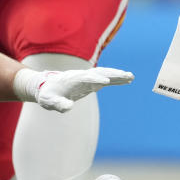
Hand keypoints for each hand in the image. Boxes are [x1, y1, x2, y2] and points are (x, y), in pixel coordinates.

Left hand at [15, 67, 133, 111]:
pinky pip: (106, 78)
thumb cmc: (48, 94)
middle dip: (113, 74)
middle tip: (127, 75)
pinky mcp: (92, 81)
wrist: (48, 86)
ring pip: (105, 74)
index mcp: (72, 79)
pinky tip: (127, 80)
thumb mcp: (49, 101)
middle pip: (100, 72)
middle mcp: (82, 75)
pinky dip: (116, 79)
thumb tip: (68, 107)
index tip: (106, 81)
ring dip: (118, 75)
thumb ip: (58, 104)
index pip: (86, 78)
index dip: (95, 79)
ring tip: (132, 77)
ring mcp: (88, 77)